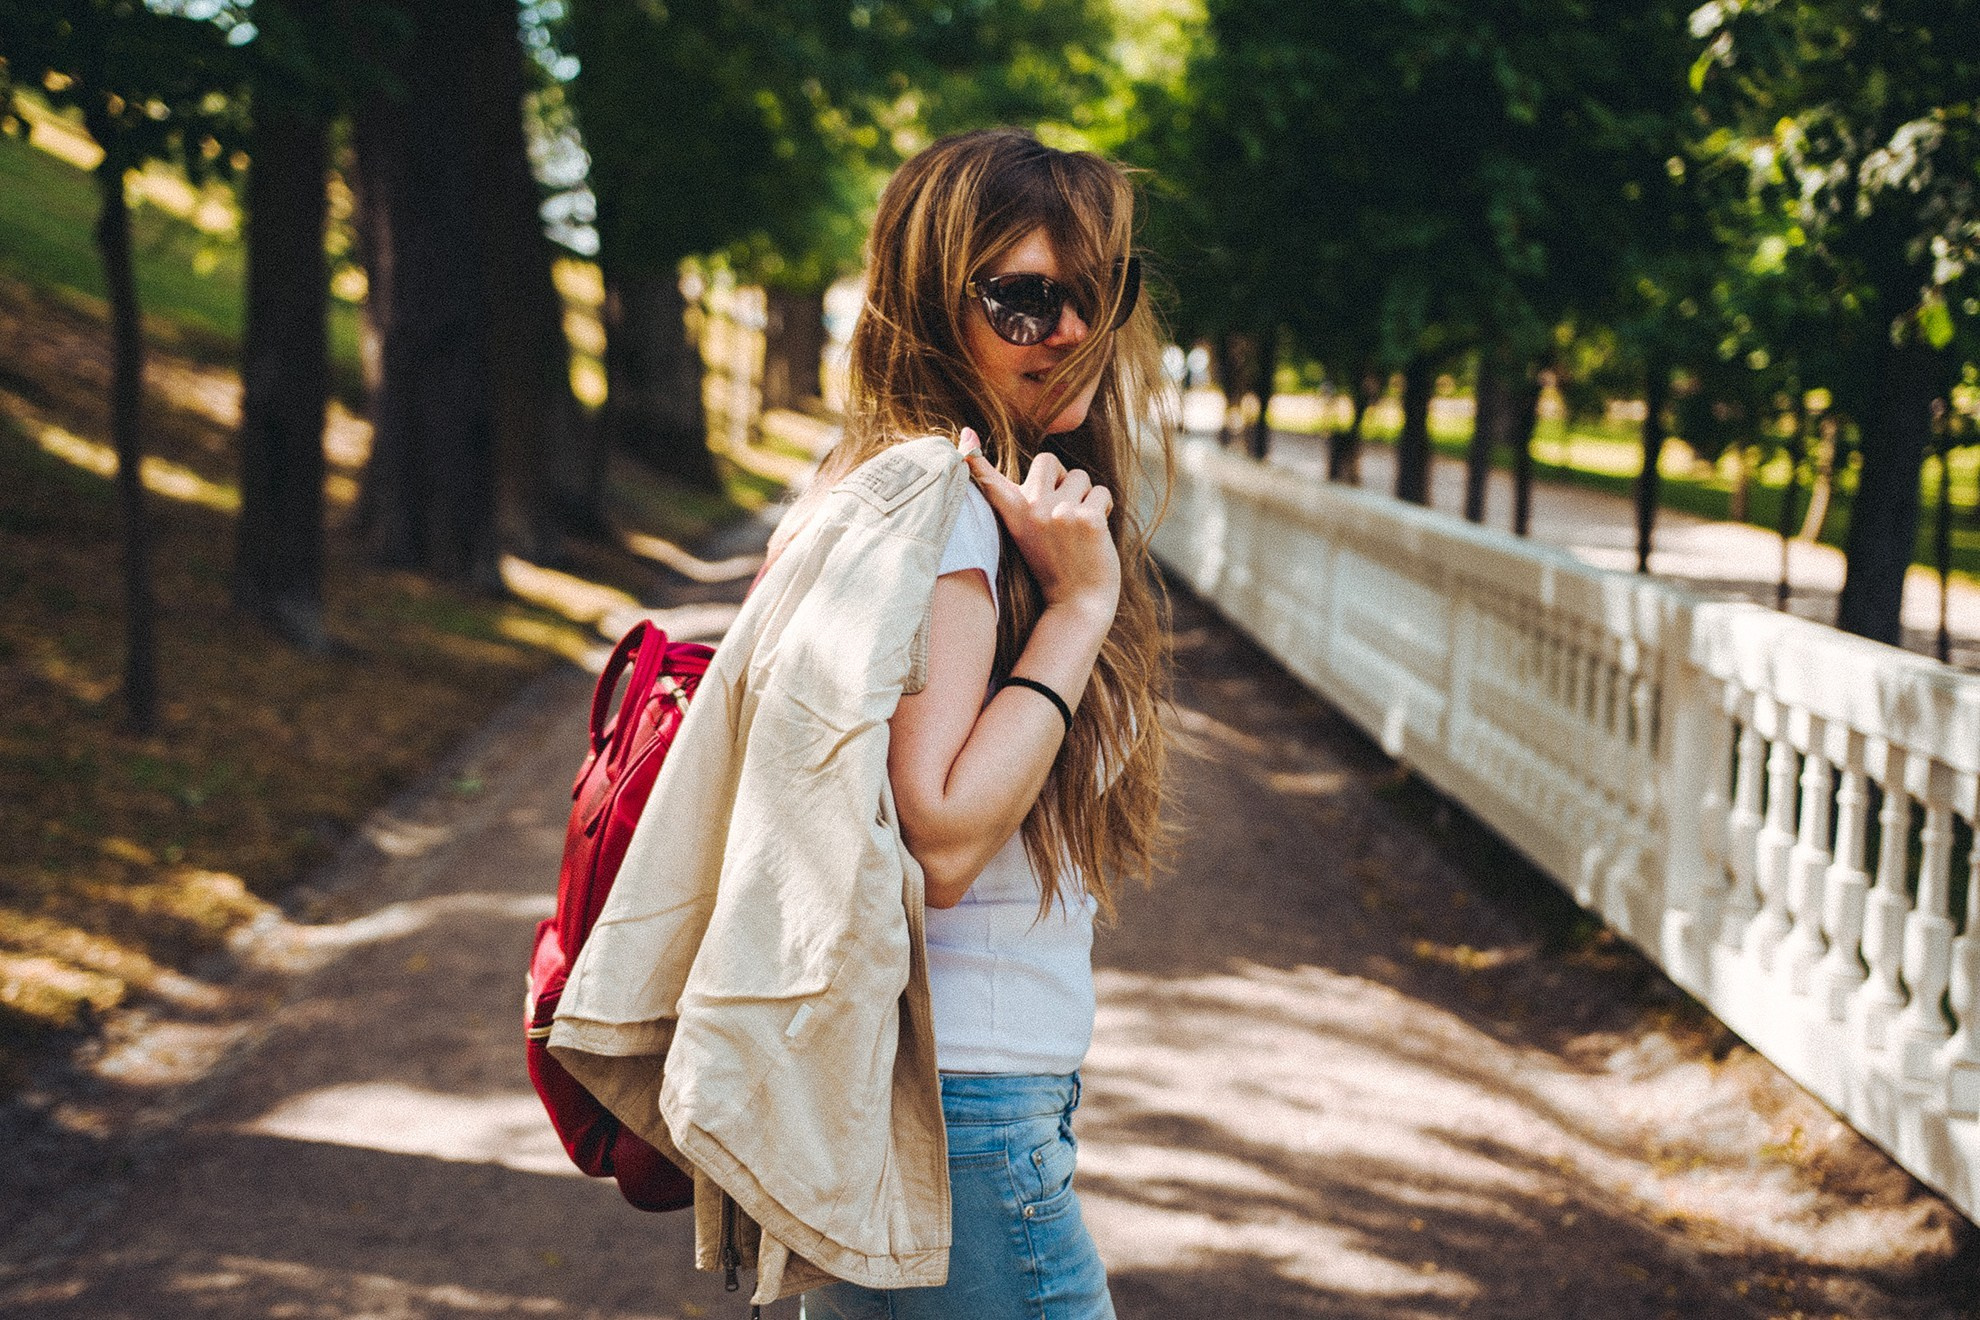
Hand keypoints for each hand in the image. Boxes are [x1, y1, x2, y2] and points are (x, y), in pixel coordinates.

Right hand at [959, 428, 1119, 617]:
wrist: (1078, 603)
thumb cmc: (1053, 565)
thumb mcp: (1025, 532)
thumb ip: (1016, 499)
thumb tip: (992, 461)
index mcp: (1012, 514)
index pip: (989, 481)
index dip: (973, 457)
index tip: (965, 435)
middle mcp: (1032, 510)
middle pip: (1047, 460)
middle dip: (1062, 477)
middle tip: (1063, 509)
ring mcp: (1059, 514)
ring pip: (1081, 477)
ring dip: (1086, 497)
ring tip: (1078, 528)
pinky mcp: (1087, 520)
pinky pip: (1101, 492)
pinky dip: (1103, 509)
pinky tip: (1095, 535)